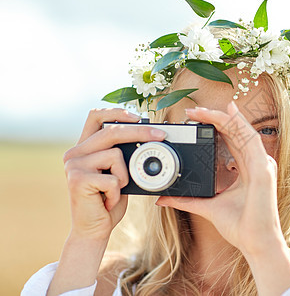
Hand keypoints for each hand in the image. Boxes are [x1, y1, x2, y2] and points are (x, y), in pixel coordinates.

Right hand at [63, 108, 166, 241]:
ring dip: (124, 177)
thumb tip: (150, 138)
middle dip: (140, 131)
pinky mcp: (78, 180)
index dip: (118, 112)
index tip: (139, 116)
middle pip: (111, 131)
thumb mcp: (118, 174)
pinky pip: (113, 179)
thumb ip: (123, 156)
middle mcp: (74, 153)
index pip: (95, 116)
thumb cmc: (108, 201)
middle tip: (161, 135)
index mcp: (83, 147)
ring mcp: (74, 165)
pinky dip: (118, 193)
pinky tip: (107, 201)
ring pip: (115, 155)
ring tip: (114, 191)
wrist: (93, 230)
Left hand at [156, 102, 282, 255]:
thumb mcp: (207, 207)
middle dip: (215, 118)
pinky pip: (251, 140)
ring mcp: (262, 165)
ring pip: (243, 131)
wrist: (255, 243)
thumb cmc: (240, 226)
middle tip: (192, 110)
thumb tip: (163, 199)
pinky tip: (228, 114)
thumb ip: (186, 199)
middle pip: (236, 132)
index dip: (216, 126)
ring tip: (202, 110)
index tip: (195, 119)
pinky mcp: (263, 170)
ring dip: (223, 117)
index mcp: (247, 169)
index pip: (232, 140)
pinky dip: (239, 125)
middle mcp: (256, 163)